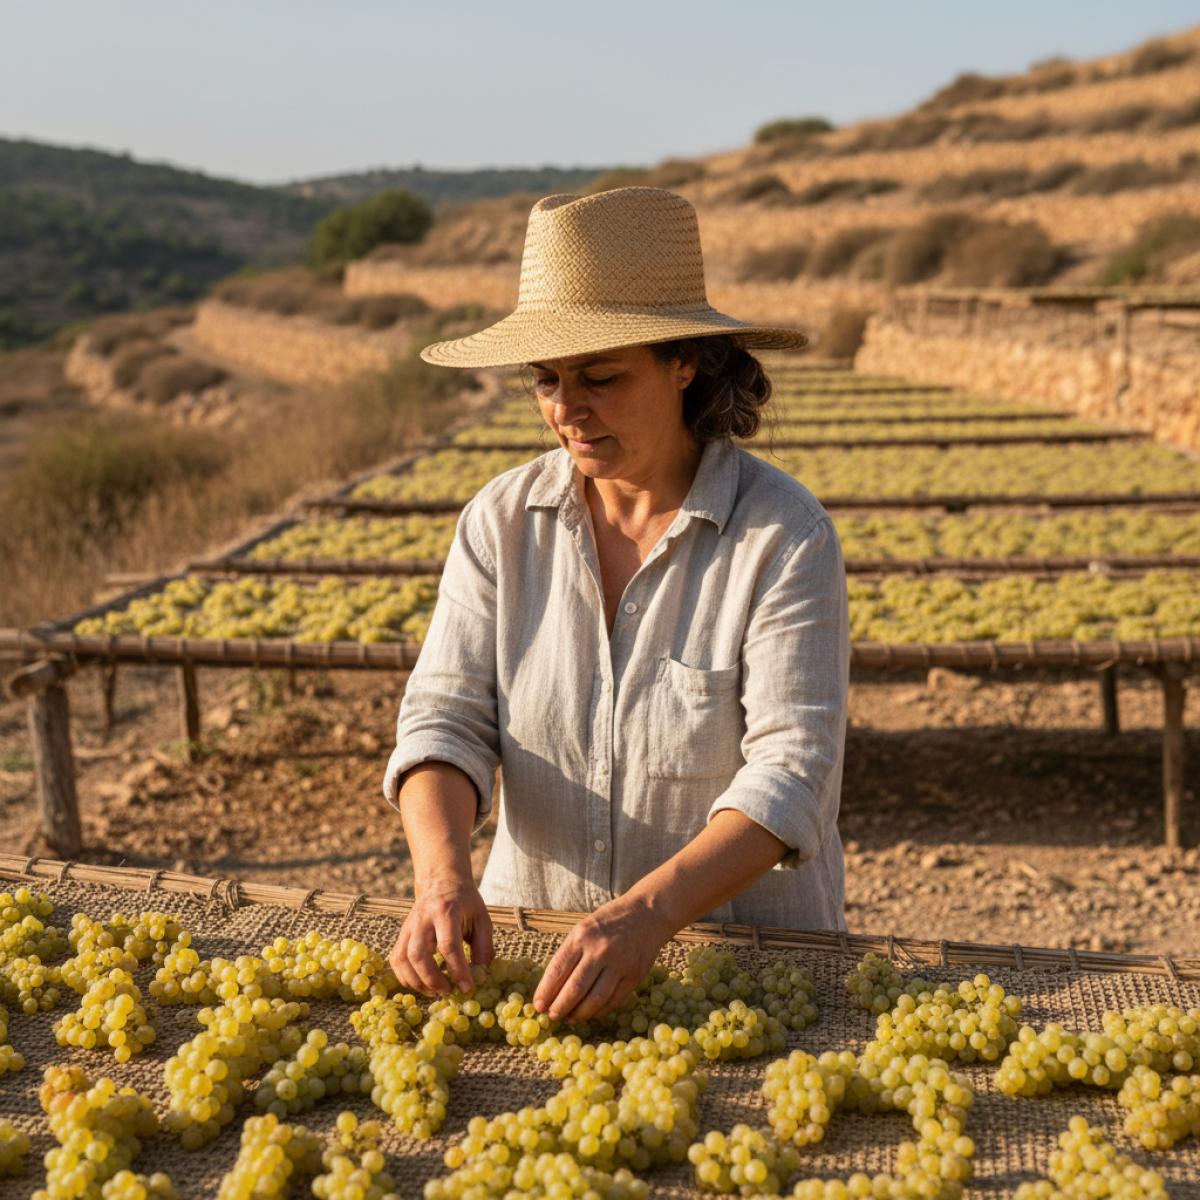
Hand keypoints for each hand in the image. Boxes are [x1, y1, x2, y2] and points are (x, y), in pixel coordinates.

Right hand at [389, 878, 491, 995]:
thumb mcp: (482, 919)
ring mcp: (409, 926)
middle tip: (448, 992)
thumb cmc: (465, 903)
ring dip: (417, 981)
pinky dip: (405, 977)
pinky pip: (396, 959)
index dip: (458, 970)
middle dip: (432, 979)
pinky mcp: (401, 934)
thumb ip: (484, 947)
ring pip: (402, 958)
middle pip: (418, 954)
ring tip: (435, 991)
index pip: (449, 945)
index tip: (467, 988)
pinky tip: (421, 984)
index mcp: (447, 911)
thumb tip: (481, 976)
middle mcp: (423, 918)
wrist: (442, 882)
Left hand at [533, 893, 670, 1023]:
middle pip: (575, 988)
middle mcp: (600, 950)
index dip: (545, 992)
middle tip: (552, 1016)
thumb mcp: (584, 929)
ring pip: (595, 999)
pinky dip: (599, 1011)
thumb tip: (551, 988)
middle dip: (560, 1007)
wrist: (647, 913)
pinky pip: (613, 1001)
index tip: (538, 1006)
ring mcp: (619, 964)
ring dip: (579, 1014)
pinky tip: (590, 1013)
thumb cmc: (609, 922)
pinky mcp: (635, 975)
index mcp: (582, 936)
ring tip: (570, 1019)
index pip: (558, 970)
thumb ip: (569, 955)